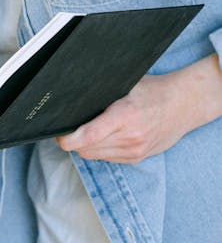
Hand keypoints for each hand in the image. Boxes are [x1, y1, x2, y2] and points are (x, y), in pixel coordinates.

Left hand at [57, 54, 221, 163]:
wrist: (183, 105)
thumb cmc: (153, 91)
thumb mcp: (126, 84)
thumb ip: (101, 93)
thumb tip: (72, 97)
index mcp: (125, 116)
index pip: (87, 136)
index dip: (68, 138)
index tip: (60, 133)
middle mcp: (129, 137)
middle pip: (85, 149)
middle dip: (73, 140)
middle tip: (70, 127)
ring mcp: (134, 151)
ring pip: (93, 156)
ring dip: (85, 146)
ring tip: (88, 130)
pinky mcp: (136, 158)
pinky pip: (106, 158)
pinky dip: (99, 149)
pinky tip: (104, 136)